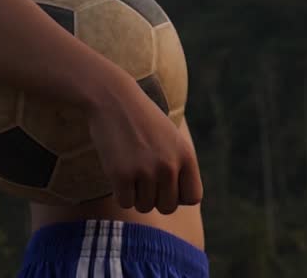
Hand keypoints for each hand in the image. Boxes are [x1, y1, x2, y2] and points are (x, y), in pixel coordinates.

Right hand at [85, 77, 202, 213]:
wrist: (114, 99)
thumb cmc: (143, 120)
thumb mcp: (172, 138)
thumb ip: (181, 166)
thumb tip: (183, 201)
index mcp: (186, 156)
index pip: (193, 198)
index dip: (178, 195)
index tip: (165, 184)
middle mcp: (169, 165)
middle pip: (167, 207)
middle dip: (155, 198)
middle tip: (143, 178)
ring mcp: (146, 171)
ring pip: (145, 207)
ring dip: (136, 196)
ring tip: (131, 170)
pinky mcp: (122, 175)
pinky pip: (126, 202)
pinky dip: (120, 193)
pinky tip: (119, 172)